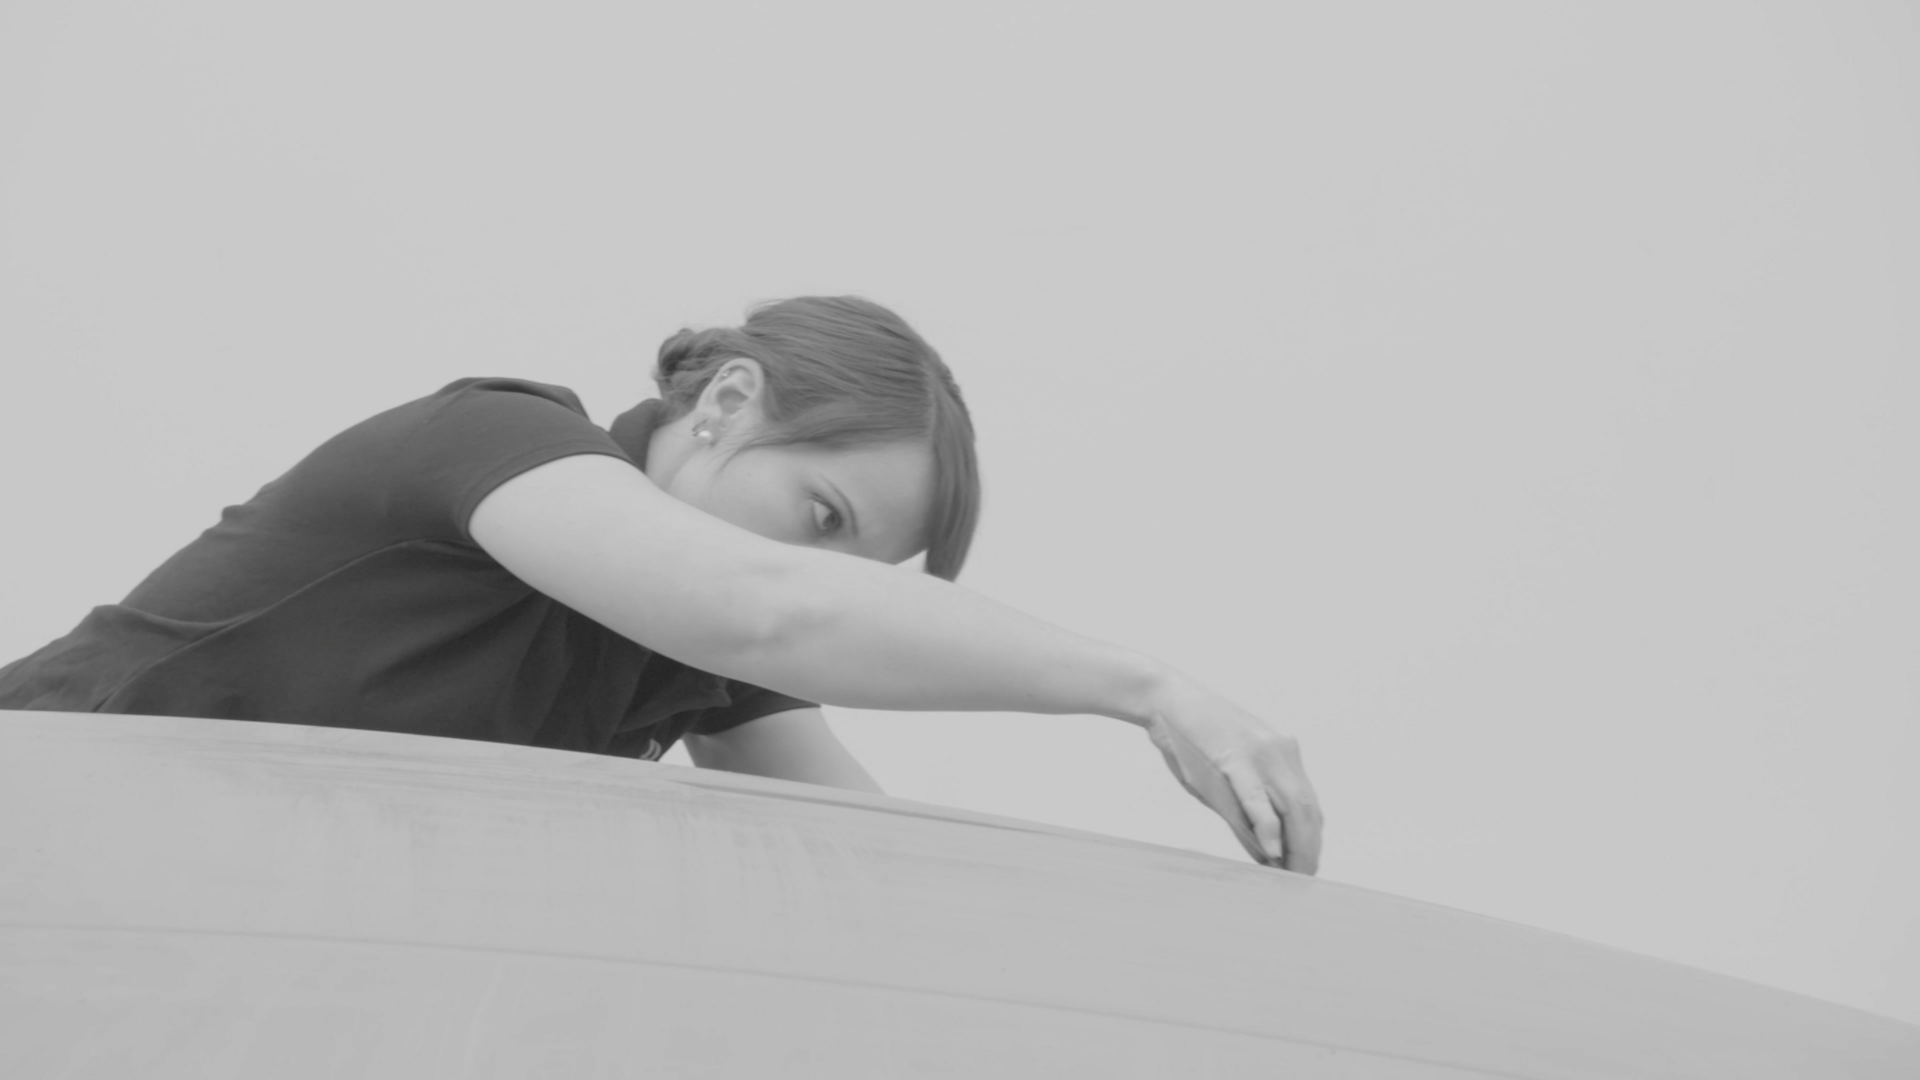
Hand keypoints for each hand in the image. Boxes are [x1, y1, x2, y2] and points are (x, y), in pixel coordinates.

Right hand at [1143, 677, 1322, 873]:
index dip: (1311, 838)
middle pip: (1307, 808)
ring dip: (1296, 845)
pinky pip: (1258, 798)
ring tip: (1292, 873)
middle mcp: (1280, 750)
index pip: (1307, 802)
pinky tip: (1272, 851)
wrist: (1164, 698)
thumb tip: (1263, 848)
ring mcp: (1260, 751)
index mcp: (1282, 751)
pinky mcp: (1235, 756)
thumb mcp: (1225, 773)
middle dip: (1309, 848)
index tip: (1306, 865)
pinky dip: (1269, 827)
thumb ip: (1245, 806)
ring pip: (1293, 805)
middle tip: (1303, 879)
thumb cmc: (1190, 740)